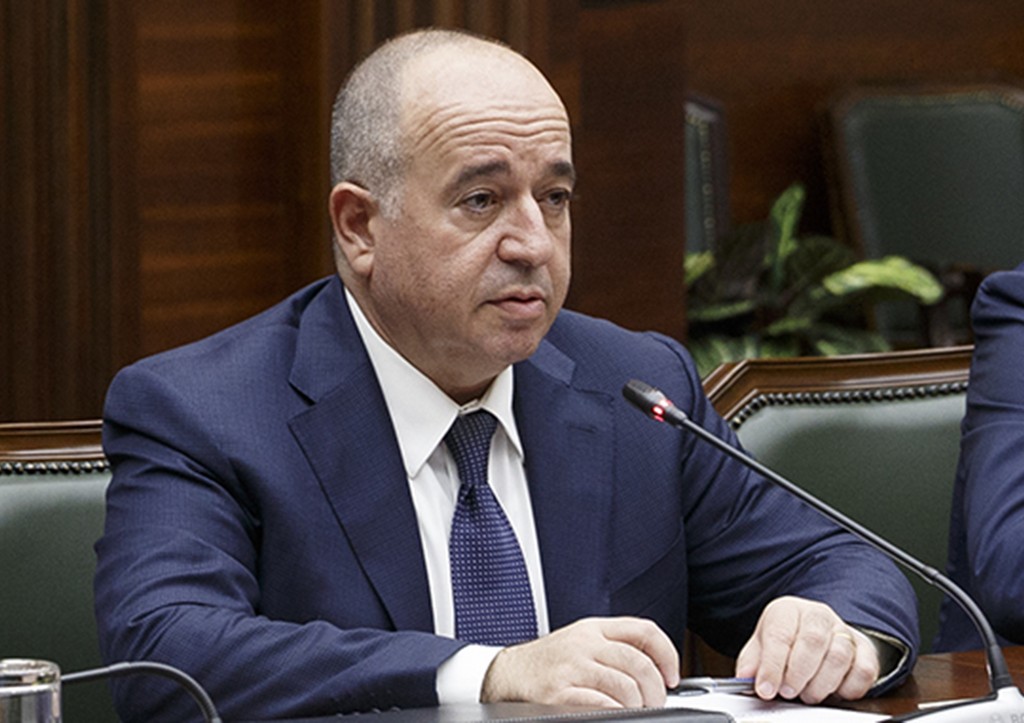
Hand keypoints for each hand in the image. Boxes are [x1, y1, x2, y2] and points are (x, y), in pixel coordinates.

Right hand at [481, 617, 679, 707]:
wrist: (506, 674)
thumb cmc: (547, 663)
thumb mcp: (579, 641)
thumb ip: (612, 647)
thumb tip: (655, 669)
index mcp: (593, 628)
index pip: (644, 630)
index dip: (667, 654)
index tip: (672, 675)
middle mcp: (584, 643)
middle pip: (639, 663)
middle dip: (655, 690)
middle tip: (654, 702)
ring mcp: (571, 668)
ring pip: (625, 687)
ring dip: (638, 706)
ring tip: (634, 711)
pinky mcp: (558, 694)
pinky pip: (602, 705)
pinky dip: (615, 712)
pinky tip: (613, 714)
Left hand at [735, 596, 879, 703]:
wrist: (815, 631)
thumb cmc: (785, 639)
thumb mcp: (761, 646)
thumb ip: (752, 662)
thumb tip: (745, 677)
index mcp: (788, 610)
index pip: (780, 634)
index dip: (773, 665)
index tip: (766, 689)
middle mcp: (818, 615)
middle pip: (813, 641)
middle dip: (798, 673)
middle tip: (788, 692)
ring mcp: (844, 631)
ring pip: (839, 656)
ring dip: (821, 683)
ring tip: (807, 694)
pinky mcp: (865, 650)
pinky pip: (864, 671)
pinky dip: (848, 688)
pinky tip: (833, 692)